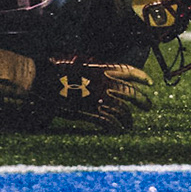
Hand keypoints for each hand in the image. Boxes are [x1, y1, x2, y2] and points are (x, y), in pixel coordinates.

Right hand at [31, 57, 154, 130]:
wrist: (41, 80)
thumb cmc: (55, 68)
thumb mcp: (78, 61)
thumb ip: (94, 66)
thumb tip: (102, 69)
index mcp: (102, 67)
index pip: (129, 71)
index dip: (141, 77)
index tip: (150, 83)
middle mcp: (104, 83)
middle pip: (130, 93)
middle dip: (142, 100)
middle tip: (149, 106)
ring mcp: (97, 99)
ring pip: (122, 110)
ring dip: (129, 118)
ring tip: (131, 124)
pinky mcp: (89, 113)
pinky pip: (109, 122)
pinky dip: (115, 127)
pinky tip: (118, 131)